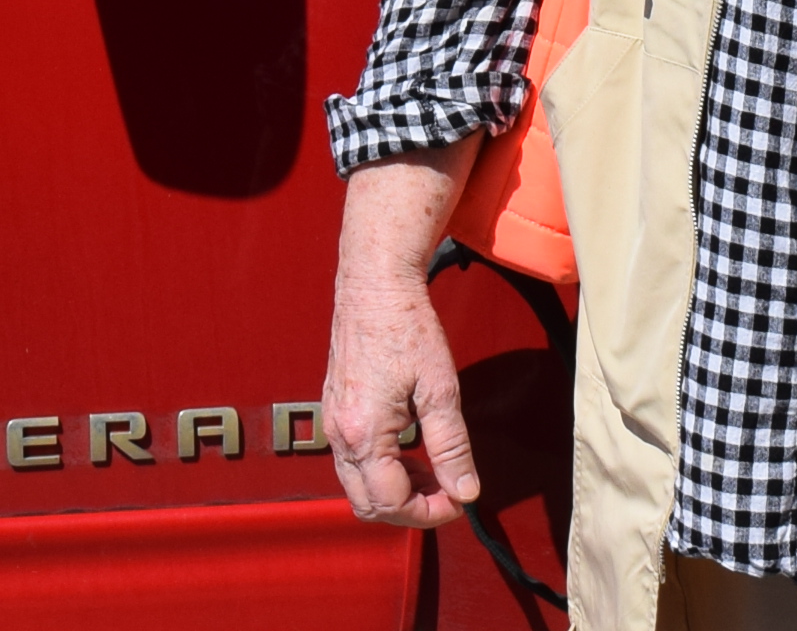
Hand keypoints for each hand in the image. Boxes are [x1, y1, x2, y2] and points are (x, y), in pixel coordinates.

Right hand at [323, 148, 483, 528]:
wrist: (373, 284)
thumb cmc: (407, 328)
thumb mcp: (440, 389)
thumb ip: (451, 446)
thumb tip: (465, 491)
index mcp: (364, 432)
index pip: (392, 502)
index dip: (429, 512)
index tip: (458, 500)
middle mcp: (339, 435)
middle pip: (367, 505)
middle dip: (409, 510)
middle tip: (445, 492)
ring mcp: (331, 424)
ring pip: (357, 486)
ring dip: (394, 490)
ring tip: (431, 469)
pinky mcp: (333, 411)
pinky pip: (352, 461)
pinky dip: (380, 470)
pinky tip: (409, 448)